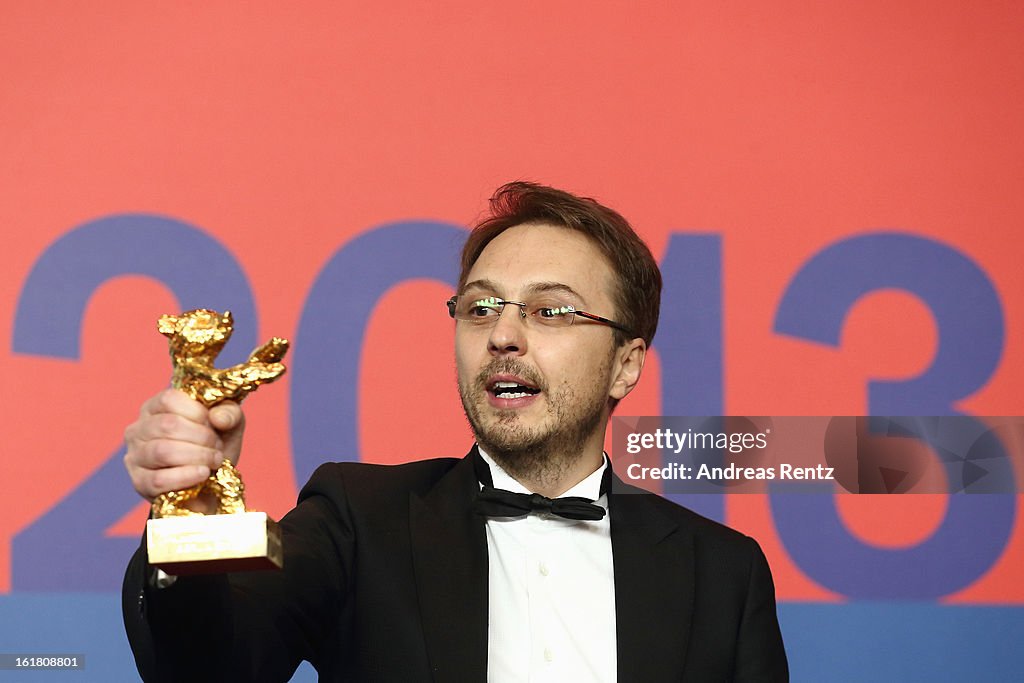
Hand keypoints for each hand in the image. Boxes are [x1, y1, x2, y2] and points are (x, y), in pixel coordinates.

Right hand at [124, 389, 245, 501]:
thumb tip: (217, 417)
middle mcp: (138, 429)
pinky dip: (187, 476)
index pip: (169, 399)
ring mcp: (135, 457)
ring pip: (163, 451)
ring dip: (198, 456)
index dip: (197, 412)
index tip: (214, 425)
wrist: (212, 486)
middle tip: (217, 447)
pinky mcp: (140, 483)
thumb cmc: (214, 447)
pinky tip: (203, 474)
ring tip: (214, 461)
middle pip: (167, 425)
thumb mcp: (229, 424)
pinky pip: (159, 479)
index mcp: (156, 407)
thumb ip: (229, 413)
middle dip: (202, 437)